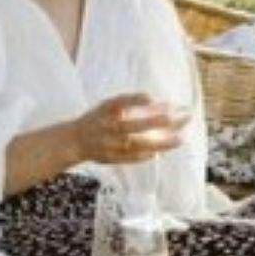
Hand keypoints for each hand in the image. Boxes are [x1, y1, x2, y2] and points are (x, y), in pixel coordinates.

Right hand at [73, 92, 188, 165]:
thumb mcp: (108, 106)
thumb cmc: (97, 119)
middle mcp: (106, 128)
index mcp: (104, 111)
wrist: (74, 141)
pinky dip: (146, 155)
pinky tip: (160, 152)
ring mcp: (108, 145)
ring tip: (180, 139)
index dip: (134, 99)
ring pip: (136, 144)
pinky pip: (131, 158)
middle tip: (175, 118)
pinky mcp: (110, 158)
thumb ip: (129, 103)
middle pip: (131, 126)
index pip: (119, 103)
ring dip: (158, 143)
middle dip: (154, 123)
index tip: (150, 96)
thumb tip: (158, 102)